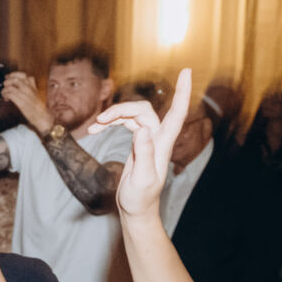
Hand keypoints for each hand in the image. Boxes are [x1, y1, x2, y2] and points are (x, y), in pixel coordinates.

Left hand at [2, 72, 51, 132]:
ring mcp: (25, 95)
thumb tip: (21, 83)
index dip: (13, 75)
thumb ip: (31, 86)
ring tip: (4, 94)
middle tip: (4, 86)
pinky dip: (5, 96)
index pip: (22, 75)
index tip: (7, 77)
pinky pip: (10, 94)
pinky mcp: (21, 102)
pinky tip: (6, 99)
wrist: (42, 116)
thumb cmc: (38, 107)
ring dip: (4, 90)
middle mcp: (29, 88)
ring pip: (10, 86)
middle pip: (14, 79)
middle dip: (7, 82)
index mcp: (33, 86)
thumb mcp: (36, 93)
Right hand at [87, 66, 192, 218]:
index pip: (177, 113)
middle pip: (143, 110)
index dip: (182, 92)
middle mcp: (157, 138)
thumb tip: (143, 130)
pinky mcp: (138, 143)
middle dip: (121, 109)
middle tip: (99, 121)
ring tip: (95, 127)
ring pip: (133, 115)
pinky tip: (96, 130)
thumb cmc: (141, 198)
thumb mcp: (142, 179)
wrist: (136, 209)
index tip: (186, 71)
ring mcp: (147, 139)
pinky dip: (111, 123)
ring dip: (113, 116)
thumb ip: (144, 154)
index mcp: (162, 144)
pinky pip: (126, 124)